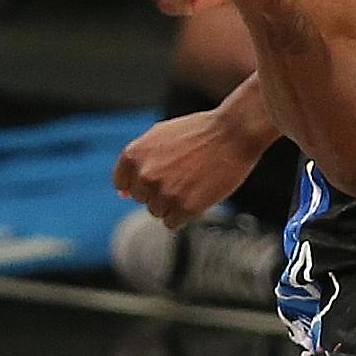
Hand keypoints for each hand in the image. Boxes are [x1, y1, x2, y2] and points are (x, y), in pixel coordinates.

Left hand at [113, 111, 270, 228]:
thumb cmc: (199, 131)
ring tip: (193, 181)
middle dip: (160, 190)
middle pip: (143, 199)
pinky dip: (184, 213)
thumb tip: (122, 194)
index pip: (123, 183)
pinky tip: (198, 193)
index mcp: (133, 155)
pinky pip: (172, 223)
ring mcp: (164, 193)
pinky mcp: (184, 207)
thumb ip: (138, 162)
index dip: (143, 180)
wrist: (233, 132)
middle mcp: (144, 175)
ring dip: (173, 202)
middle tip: (184, 172)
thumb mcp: (159, 136)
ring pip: (158, 212)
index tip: (161, 172)